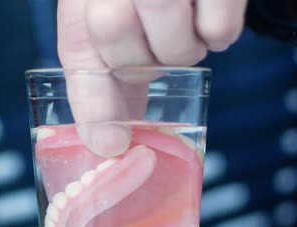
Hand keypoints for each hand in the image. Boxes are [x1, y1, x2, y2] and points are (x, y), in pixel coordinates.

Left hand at [58, 0, 246, 156]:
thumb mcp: (118, 11)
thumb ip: (109, 65)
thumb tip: (108, 137)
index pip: (76, 44)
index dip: (91, 99)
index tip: (109, 144)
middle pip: (114, 36)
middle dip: (141, 61)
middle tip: (157, 50)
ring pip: (172, 41)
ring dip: (184, 49)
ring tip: (187, 23)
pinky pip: (220, 31)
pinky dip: (219, 34)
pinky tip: (211, 11)